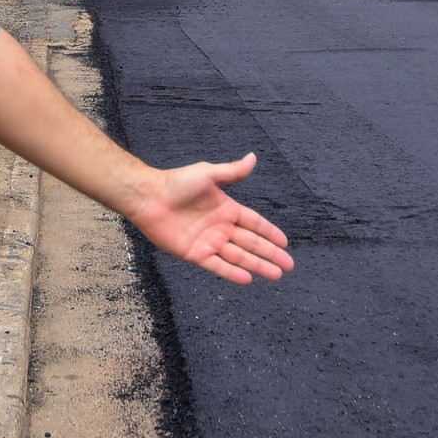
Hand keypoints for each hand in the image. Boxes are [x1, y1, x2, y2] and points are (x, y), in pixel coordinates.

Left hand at [127, 153, 294, 284]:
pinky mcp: (195, 254)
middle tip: (288, 266)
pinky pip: (217, 266)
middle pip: (251, 243)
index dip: (270, 233)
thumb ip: (232, 172)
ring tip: (276, 275)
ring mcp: (209, 242)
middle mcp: (220, 228)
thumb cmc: (176, 182)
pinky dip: (232, 273)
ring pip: (239, 257)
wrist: (149, 197)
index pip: (254, 223)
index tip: (285, 243)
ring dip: (258, 266)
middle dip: (270, 254)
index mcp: (226, 209)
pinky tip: (248, 279)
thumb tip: (253, 158)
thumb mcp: (208, 174)